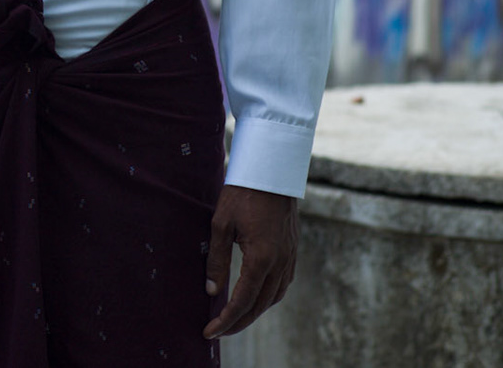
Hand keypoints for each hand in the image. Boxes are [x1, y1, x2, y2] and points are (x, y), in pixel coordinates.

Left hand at [202, 184, 298, 339]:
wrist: (272, 170)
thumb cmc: (242, 193)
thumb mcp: (221, 225)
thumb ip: (216, 260)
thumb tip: (211, 291)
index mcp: (262, 258)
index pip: (243, 301)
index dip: (225, 320)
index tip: (209, 331)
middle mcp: (280, 263)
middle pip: (259, 305)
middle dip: (238, 322)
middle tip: (218, 330)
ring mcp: (290, 257)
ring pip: (273, 297)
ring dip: (254, 311)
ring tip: (234, 318)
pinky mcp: (293, 251)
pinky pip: (283, 284)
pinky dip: (268, 297)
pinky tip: (256, 296)